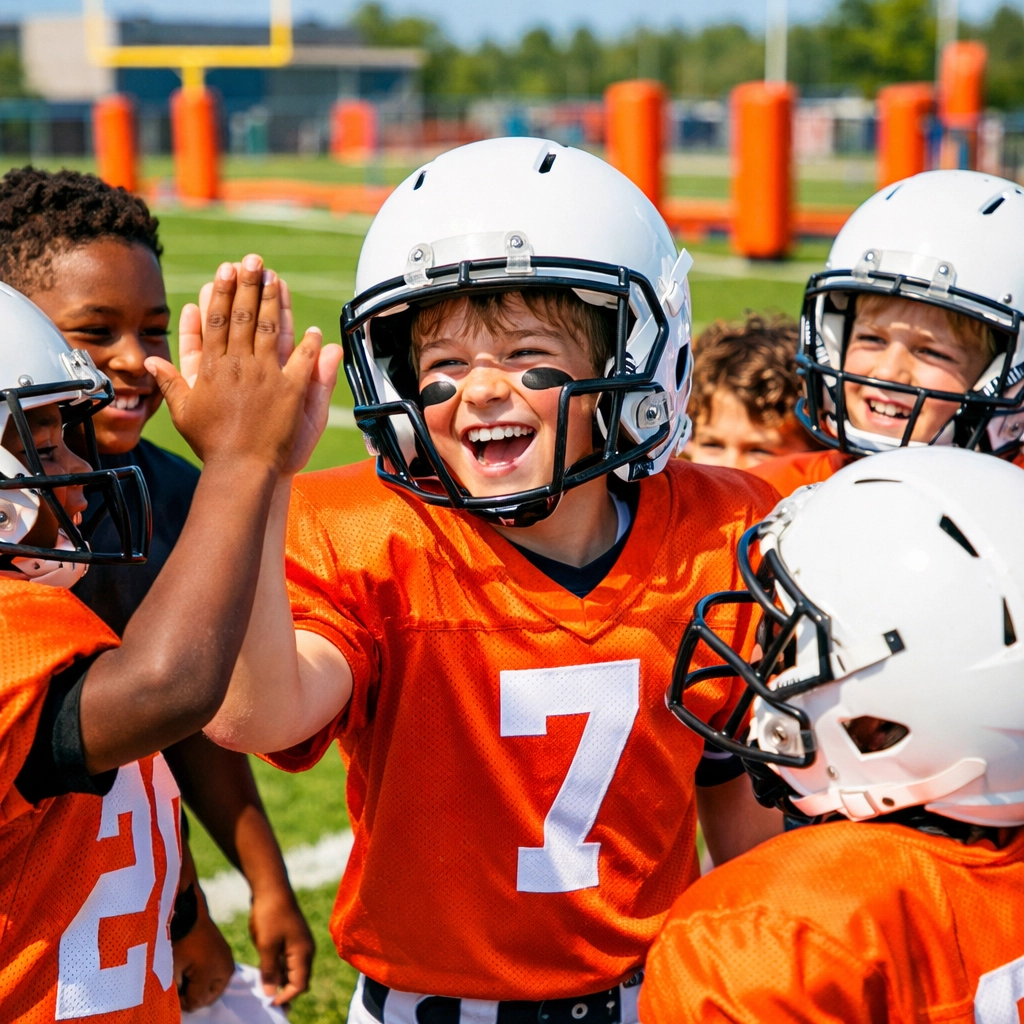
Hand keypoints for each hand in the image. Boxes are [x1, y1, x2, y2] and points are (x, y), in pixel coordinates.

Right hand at [148, 254, 330, 472]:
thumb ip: (171, 383)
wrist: (240, 469)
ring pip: (271, 331)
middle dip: (249, 285)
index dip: (223, 294)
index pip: (219, 322)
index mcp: (214, 368)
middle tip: (253, 260)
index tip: (226, 271)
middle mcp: (240, 367)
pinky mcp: (290, 392)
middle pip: (245, 318)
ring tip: (276, 279)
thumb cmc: (210, 444)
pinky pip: (302, 364)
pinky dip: (308, 346)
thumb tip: (151, 362)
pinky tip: (312, 330)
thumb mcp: (183, 412)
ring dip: (274, 303)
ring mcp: (267, 377)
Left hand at [173, 896, 234, 1011]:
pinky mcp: (223, 952)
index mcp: (219, 973)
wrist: (188, 911)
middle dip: (191, 992)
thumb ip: (179, 993)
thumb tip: (181, 1004)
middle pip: (207, 997)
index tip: (172, 983)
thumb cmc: (180, 940)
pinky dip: (201, 974)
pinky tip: (190, 962)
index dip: (181, 998)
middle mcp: (228, 968)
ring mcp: (227, 959)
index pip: (198, 1002)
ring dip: (196, 984)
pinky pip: (212, 974)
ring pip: (209, 987)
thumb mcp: (175, 969)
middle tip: (178, 977)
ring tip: (183, 969)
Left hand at [249, 883, 314, 1005]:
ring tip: (264, 988)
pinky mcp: (293, 938)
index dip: (285, 996)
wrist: (271, 887)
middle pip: (300, 979)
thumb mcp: (266, 945)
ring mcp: (300, 943)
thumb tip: (270, 994)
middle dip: (286, 992)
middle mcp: (306, 949)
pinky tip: (266, 970)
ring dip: (281, 980)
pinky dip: (280, 968)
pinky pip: (289, 960)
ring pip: (294, 970)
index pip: (299, 984)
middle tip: (268, 1000)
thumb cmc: (270, 915)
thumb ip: (269, 971)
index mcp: (303, 952)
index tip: (268, 1003)